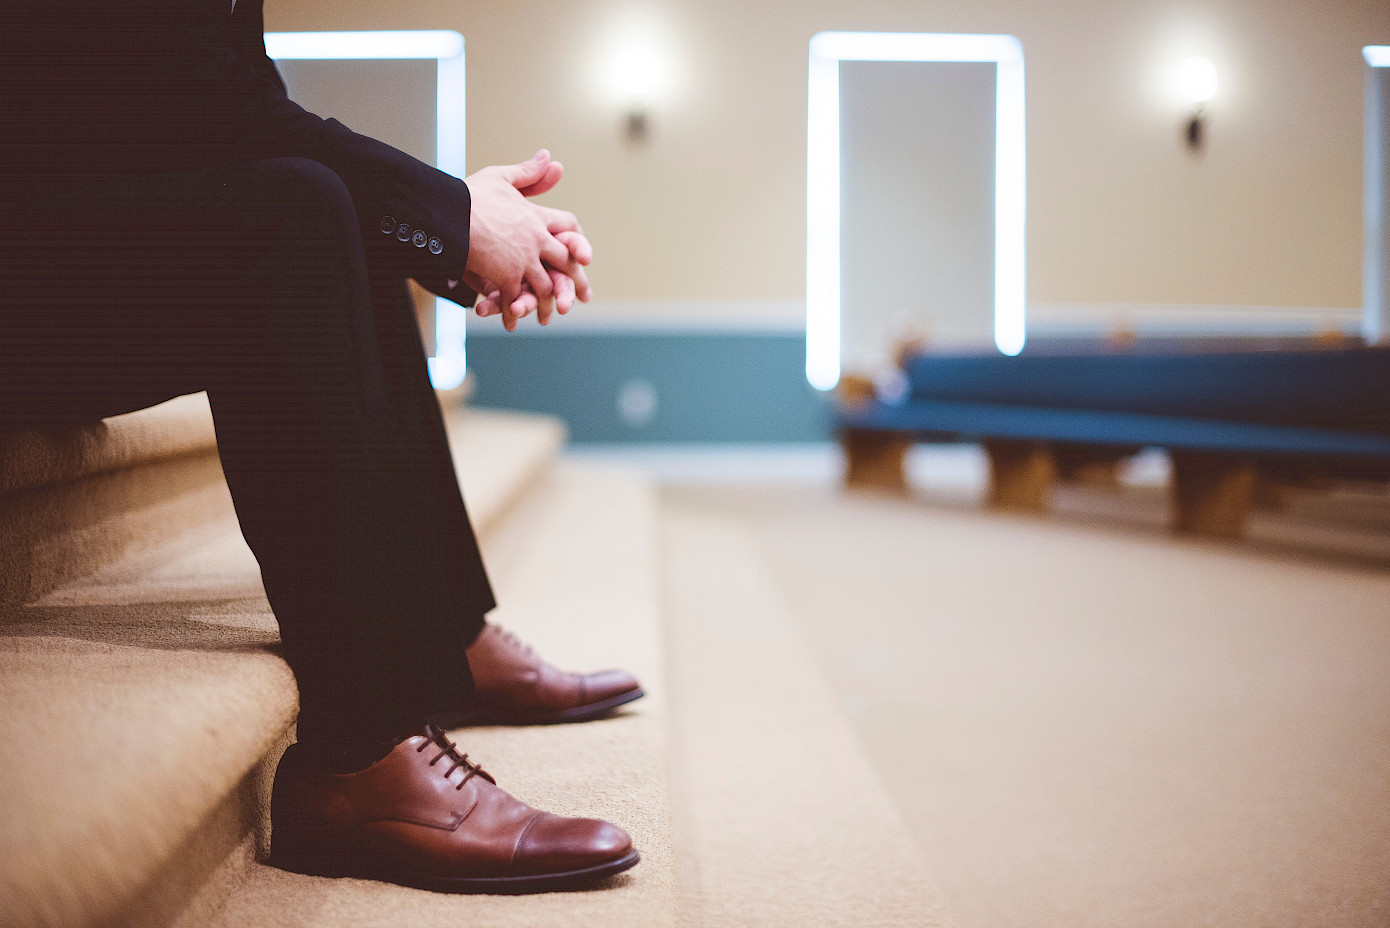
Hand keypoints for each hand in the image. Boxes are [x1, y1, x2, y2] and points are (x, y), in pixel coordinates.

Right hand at [464, 150, 589, 324]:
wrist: (449, 213)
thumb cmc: (470, 195)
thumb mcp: (501, 178)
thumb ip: (528, 173)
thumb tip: (550, 158)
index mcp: (537, 217)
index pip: (568, 227)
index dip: (577, 240)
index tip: (583, 255)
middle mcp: (537, 240)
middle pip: (566, 263)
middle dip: (575, 281)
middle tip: (583, 297)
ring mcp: (524, 260)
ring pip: (544, 286)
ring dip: (545, 304)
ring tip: (546, 317)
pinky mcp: (506, 276)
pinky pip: (514, 299)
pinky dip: (512, 313)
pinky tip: (512, 323)